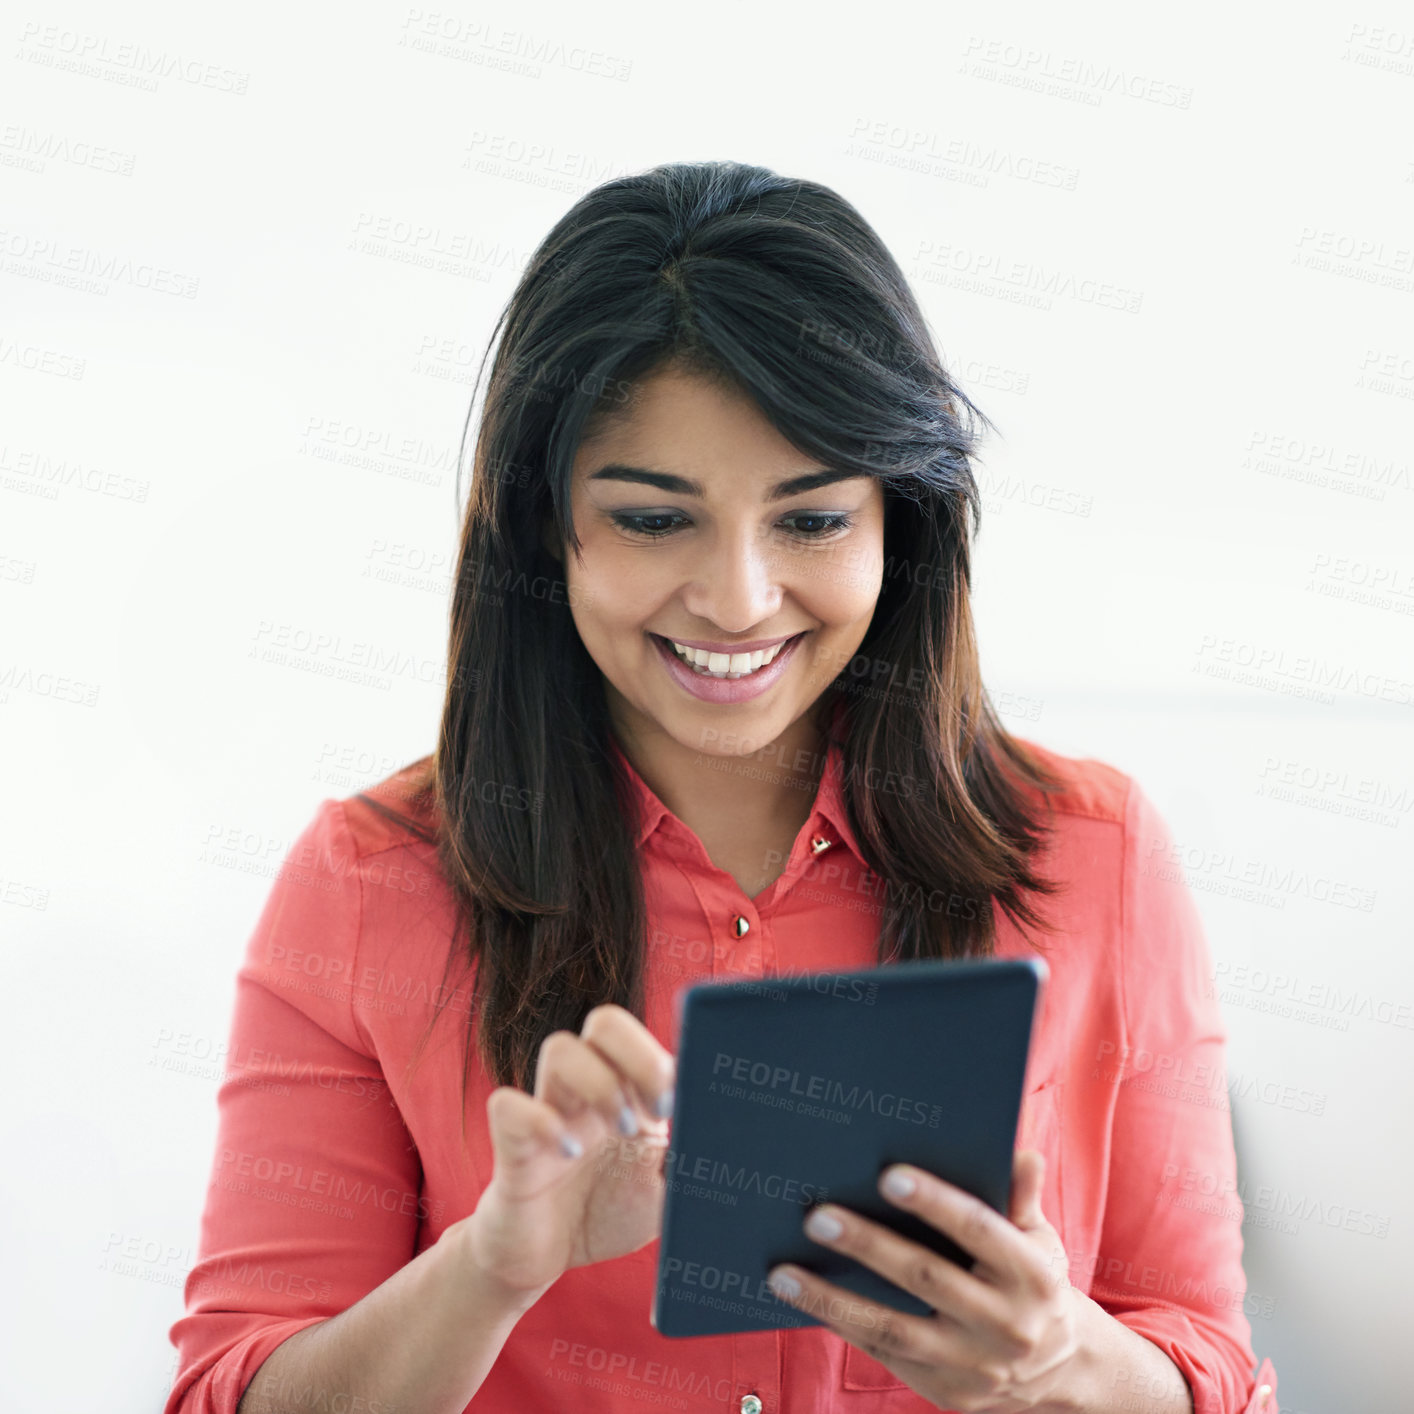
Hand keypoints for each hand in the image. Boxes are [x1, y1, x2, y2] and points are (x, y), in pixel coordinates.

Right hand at [459, 1004, 676, 1303]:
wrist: (543, 1259)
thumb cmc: (606, 1212)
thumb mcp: (665, 1191)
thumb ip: (691, 1160)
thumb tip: (732, 1138)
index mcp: (628, 1092)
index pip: (647, 1038)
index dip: (668, 1058)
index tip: (681, 1103)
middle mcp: (587, 1090)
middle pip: (605, 1023)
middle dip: (639, 1055)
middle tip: (660, 1110)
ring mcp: (548, 1111)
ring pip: (560, 1048)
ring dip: (600, 1082)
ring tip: (622, 1130)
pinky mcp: (512, 1146)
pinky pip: (508, 1105)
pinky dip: (540, 1121)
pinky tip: (568, 1152)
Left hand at [765, 1149, 1081, 1412]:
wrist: (1063, 1369)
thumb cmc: (1036, 1282)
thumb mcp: (1040, 1238)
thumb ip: (1021, 1196)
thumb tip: (1020, 1152)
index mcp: (1031, 1273)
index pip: (978, 1229)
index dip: (934, 1202)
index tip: (888, 1175)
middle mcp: (1006, 1323)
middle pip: (925, 1277)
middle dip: (867, 1245)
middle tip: (816, 1217)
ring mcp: (975, 1365)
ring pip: (894, 1329)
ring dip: (832, 1300)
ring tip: (783, 1273)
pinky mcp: (949, 1393)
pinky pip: (887, 1356)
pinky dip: (844, 1327)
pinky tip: (807, 1302)